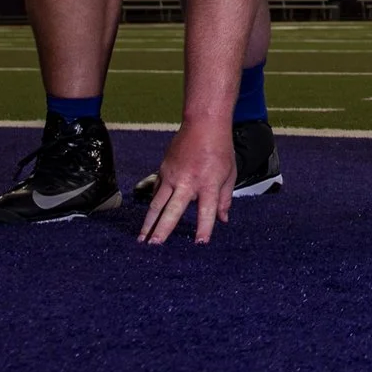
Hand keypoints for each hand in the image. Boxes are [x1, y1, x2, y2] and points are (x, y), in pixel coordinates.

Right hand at [139, 120, 234, 245]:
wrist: (204, 124)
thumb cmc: (220, 148)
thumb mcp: (229, 174)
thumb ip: (224, 199)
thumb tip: (222, 220)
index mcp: (208, 183)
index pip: (206, 211)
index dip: (204, 229)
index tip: (199, 244)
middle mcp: (188, 181)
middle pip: (172, 210)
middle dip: (162, 230)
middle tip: (154, 246)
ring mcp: (172, 175)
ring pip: (157, 203)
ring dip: (148, 222)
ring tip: (141, 239)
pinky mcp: (163, 170)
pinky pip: (156, 192)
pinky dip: (152, 206)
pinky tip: (148, 219)